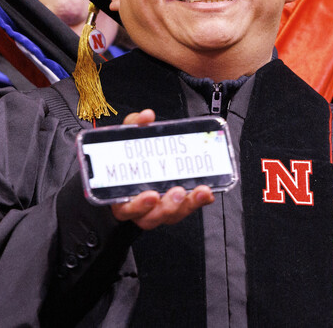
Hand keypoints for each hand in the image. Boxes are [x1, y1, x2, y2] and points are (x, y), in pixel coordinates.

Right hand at [109, 109, 216, 229]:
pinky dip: (199, 200)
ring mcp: (160, 210)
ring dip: (188, 204)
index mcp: (124, 197)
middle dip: (168, 205)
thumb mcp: (127, 140)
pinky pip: (188, 208)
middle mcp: (142, 209)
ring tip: (199, 190)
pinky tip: (208, 192)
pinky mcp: (177, 207)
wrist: (133, 169)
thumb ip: (134, 127)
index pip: (128, 208)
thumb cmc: (128, 160)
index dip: (139, 206)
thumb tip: (146, 116)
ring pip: (173, 215)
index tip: (150, 196)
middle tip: (178, 191)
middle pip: (154, 216)